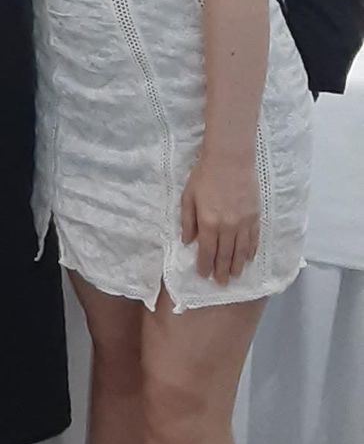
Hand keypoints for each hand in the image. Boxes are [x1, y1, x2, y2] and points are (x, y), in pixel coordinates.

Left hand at [179, 153, 259, 284]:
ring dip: (237, 265)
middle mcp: (227, 226)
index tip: (204, 275)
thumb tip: (187, 242)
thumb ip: (188, 221)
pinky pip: (253, 239)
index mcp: (208, 222)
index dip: (205, 265)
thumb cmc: (204, 176)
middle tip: (221, 283)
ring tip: (234, 276)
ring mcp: (244, 222)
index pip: (207, 251)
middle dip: (222, 271)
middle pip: (225, 255)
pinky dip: (251, 251)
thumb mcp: (188, 197)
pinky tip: (248, 258)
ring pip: (241, 250)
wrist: (230, 159)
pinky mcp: (255, 216)